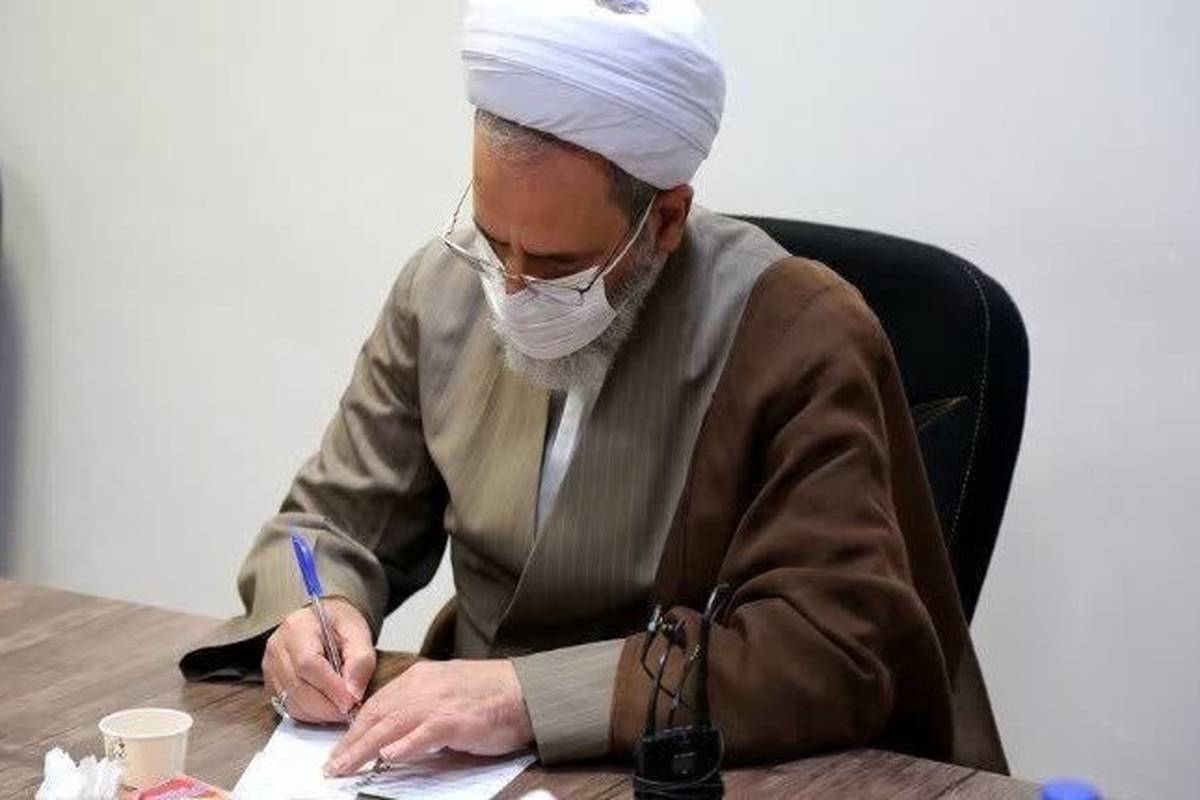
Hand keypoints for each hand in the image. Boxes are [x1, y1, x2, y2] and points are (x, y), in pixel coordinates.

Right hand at [262, 597, 375, 722]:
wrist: (326, 621)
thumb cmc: (340, 623)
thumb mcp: (358, 631)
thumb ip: (361, 659)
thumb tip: (353, 693)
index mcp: (297, 627)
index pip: (308, 664)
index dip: (330, 687)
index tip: (351, 701)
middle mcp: (277, 648)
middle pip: (298, 688)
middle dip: (328, 706)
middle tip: (352, 710)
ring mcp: (271, 667)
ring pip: (292, 703)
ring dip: (320, 713)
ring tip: (342, 707)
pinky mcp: (271, 683)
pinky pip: (289, 708)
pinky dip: (311, 713)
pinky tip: (328, 705)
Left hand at [323, 659, 533, 776]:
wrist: (526, 691)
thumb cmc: (489, 696)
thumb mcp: (446, 692)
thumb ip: (419, 708)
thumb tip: (392, 733)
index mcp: (420, 678)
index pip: (377, 704)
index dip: (355, 729)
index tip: (339, 750)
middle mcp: (425, 686)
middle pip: (378, 715)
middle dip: (351, 742)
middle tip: (332, 766)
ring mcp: (440, 701)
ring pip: (392, 724)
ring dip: (365, 748)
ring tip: (346, 767)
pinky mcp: (457, 719)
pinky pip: (425, 733)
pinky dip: (405, 745)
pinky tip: (388, 757)